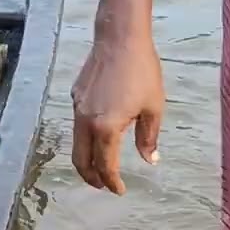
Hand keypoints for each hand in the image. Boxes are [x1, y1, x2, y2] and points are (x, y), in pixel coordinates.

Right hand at [70, 36, 163, 194]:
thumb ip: (148, 138)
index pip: (105, 166)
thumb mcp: (153, 107)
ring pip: (76, 145)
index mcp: (106, 128)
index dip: (112, 182)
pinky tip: (99, 135)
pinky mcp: (76, 98)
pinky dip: (86, 139)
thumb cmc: (142, 71)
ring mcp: (77, 110)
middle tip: (104, 186)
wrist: (119, 39)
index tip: (119, 190)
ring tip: (99, 166)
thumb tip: (150, 160)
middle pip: (81, 162)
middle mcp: (86, 123)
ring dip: (87, 160)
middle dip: (91, 178)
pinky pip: (78, 126)